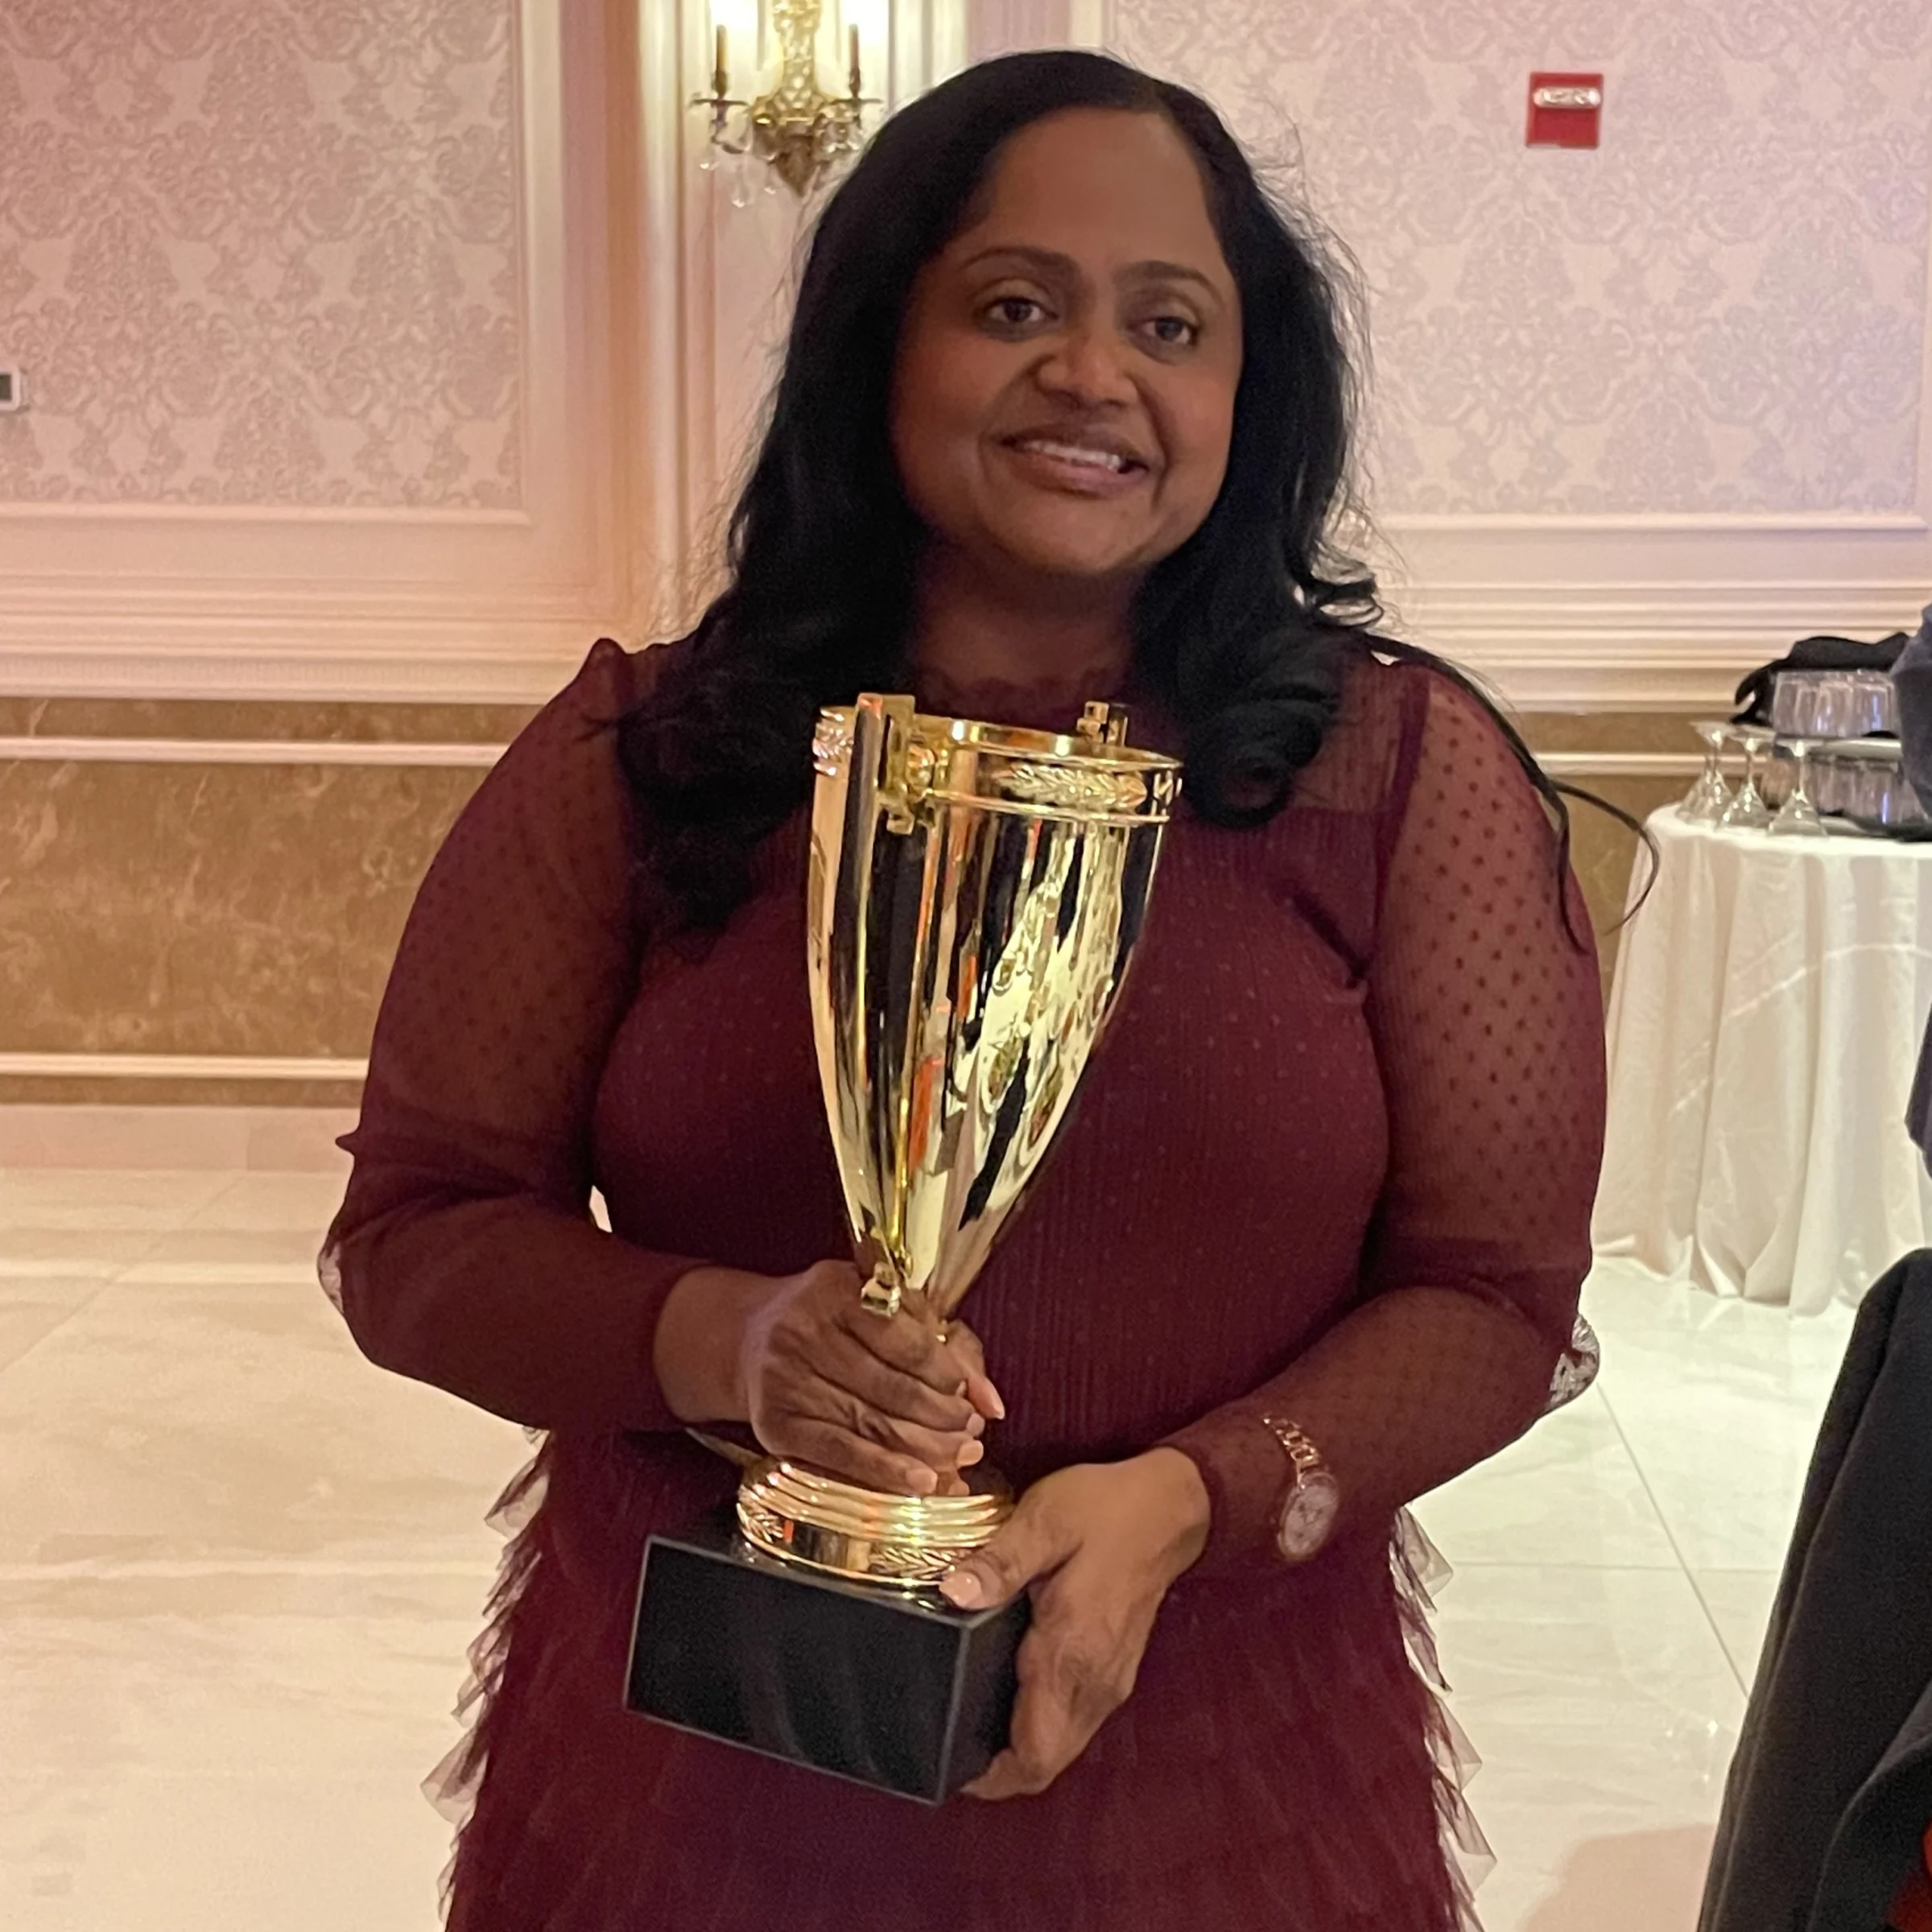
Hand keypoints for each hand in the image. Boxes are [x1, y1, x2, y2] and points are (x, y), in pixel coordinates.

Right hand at [734, 1260, 1003, 1494]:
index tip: (968, 1394)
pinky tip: (920, 1481)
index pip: (905, 1340)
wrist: (750, 1338)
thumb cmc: (833, 1320)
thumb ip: (943, 1342)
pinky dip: (884, 1471)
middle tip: (971, 1433)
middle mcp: (804, 1332)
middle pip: (891, 1387)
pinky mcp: (776, 1425)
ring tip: (958, 1458)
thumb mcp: (882, 1307)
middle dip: (942, 1417)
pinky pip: (840, 1453)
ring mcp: (785, 1380)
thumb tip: (990, 1400)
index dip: (946, 1372)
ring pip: (871, 1425)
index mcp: (836, 1291)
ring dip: (924, 1449)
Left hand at [940, 1448, 1209, 1800]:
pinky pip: (1074, 1722)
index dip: (990, 1777)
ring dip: (1020, 1748)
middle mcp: (1095, 1682)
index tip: (948, 1762)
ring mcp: (1110, 1680)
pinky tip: (1009, 1693)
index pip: (1034, 1755)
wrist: (1169, 1506)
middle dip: (998, 1770)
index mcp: (1072, 1653)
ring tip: (969, 1719)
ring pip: (1061, 1746)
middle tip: (947, 1741)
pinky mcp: (1115, 1670)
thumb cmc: (1106, 1510)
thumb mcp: (1045, 1520)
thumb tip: (952, 1594)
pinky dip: (1041, 1726)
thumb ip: (999, 1562)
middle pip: (1046, 1763)